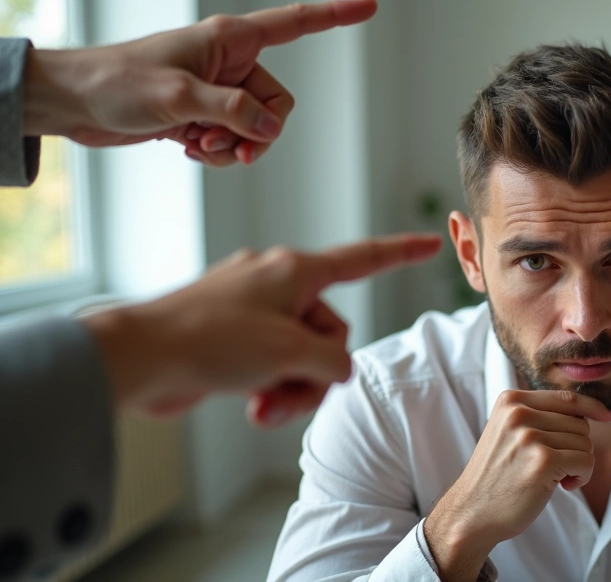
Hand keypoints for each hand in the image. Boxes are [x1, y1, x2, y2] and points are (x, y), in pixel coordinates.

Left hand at [22, 0, 377, 166]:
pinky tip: (186, 149)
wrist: (76, 104)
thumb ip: (232, 112)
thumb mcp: (179, 98)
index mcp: (230, 39)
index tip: (369, 8)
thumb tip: (269, 128)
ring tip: (196, 146)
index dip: (335, 16)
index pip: (296, 23)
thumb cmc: (118, 82)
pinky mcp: (202, 115)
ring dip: (233, 146)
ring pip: (257, 127)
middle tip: (226, 145)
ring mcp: (217, 90)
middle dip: (259, 131)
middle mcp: (229, 63)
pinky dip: (216, 152)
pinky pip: (233, 140)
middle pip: (278, 103)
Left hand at [82, 233, 441, 425]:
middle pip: (331, 331)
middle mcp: (275, 284)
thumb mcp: (290, 352)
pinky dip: (270, 388)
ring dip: (293, 387)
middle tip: (289, 387)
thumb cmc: (209, 340)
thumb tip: (333, 371)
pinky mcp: (230, 338)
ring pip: (302, 355)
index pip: (362, 259)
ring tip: (265, 407)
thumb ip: (332, 362)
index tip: (431, 244)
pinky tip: (252, 407)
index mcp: (294, 270)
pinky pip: (273, 364)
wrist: (137, 360)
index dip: (400, 252)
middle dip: (318, 369)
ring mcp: (251, 311)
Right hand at [425, 390, 610, 580]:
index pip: (567, 397)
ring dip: (578, 465)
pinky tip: (562, 486)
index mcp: (511, 400)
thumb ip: (540, 416)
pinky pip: (585, 462)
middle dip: (575, 448)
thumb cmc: (497, 476)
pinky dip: (581, 477)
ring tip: (553, 478)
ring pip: (585, 443)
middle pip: (579, 423)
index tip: (609, 416)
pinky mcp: (542, 461)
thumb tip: (592, 411)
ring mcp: (530, 436)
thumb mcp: (510, 432)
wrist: (472, 512)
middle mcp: (519, 413)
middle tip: (553, 468)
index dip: (592, 407)